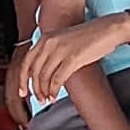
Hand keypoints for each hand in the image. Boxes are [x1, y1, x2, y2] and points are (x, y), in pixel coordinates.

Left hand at [13, 11, 129, 106]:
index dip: (22, 80)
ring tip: (48, 99)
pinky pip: (57, 79)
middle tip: (39, 99)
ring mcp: (60, 50)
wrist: (107, 30)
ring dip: (44, 91)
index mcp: (46, 38)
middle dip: (34, 89)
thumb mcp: (63, 40)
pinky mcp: (73, 58)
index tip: (23, 92)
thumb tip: (42, 72)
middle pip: (34, 72)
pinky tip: (55, 96)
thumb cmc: (88, 37)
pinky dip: (54, 90)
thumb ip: (51, 52)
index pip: (26, 62)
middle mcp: (50, 42)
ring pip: (44, 77)